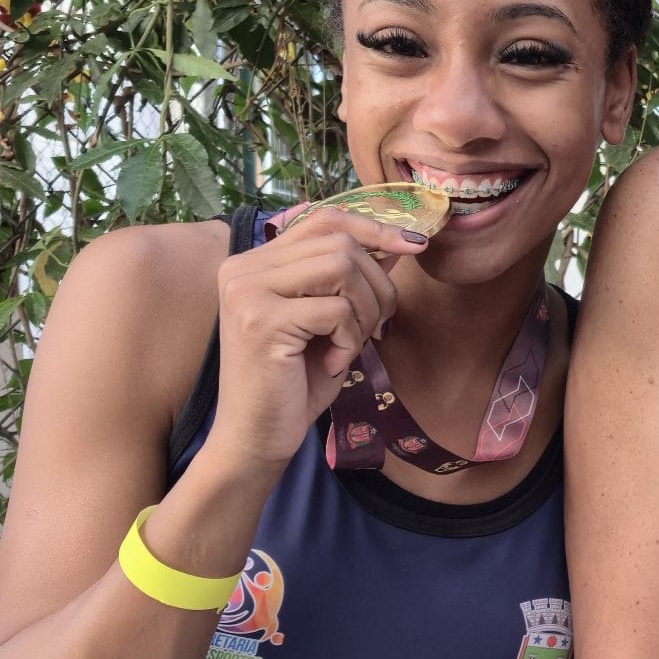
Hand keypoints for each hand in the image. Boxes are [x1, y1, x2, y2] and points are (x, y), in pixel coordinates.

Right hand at [201, 209, 429, 476]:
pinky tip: (334, 363)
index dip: (373, 228)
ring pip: (342, 268)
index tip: (415, 246)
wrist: (256, 438)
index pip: (323, 220)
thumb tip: (398, 243)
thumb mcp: (330, 322)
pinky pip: (337, 309)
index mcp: (254, 262)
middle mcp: (243, 268)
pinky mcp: (262, 320)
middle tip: (375, 327)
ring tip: (350, 346)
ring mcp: (247, 291)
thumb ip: (352, 280)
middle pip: (340, 243)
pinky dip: (351, 339)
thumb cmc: (294, 383)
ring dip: (364, 311)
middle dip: (376, 285)